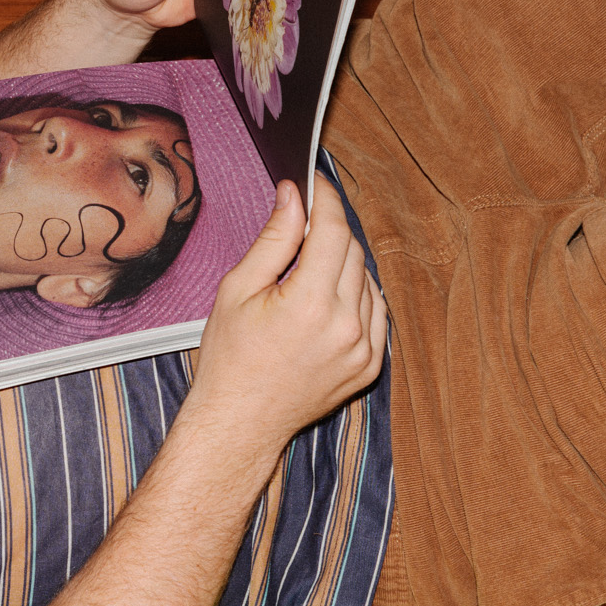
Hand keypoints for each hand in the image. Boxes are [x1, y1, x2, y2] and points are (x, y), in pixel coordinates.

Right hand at [186, 174, 387, 455]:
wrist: (241, 421)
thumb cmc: (230, 358)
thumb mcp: (237, 290)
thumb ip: (273, 241)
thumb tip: (293, 197)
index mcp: (310, 303)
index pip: (334, 230)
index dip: (325, 200)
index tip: (313, 184)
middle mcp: (346, 325)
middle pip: (352, 250)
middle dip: (329, 230)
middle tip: (302, 226)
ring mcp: (364, 349)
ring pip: (366, 279)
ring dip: (341, 264)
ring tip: (305, 275)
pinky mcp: (371, 366)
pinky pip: (375, 312)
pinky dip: (356, 295)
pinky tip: (325, 300)